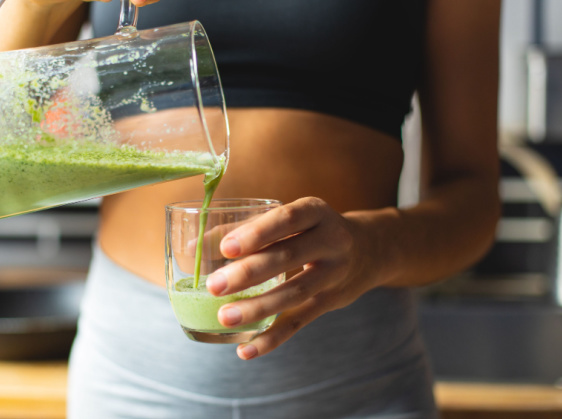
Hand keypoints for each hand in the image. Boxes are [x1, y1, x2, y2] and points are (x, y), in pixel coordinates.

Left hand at [204, 197, 387, 359]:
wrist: (369, 250)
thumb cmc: (309, 230)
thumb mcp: (290, 219)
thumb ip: (245, 230)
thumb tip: (193, 249)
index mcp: (316, 212)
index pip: (287, 219)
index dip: (256, 233)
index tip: (226, 248)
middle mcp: (331, 241)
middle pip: (288, 257)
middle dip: (248, 273)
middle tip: (214, 286)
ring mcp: (334, 274)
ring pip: (294, 294)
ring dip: (258, 308)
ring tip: (224, 317)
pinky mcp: (331, 302)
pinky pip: (300, 322)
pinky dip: (272, 338)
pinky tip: (245, 350)